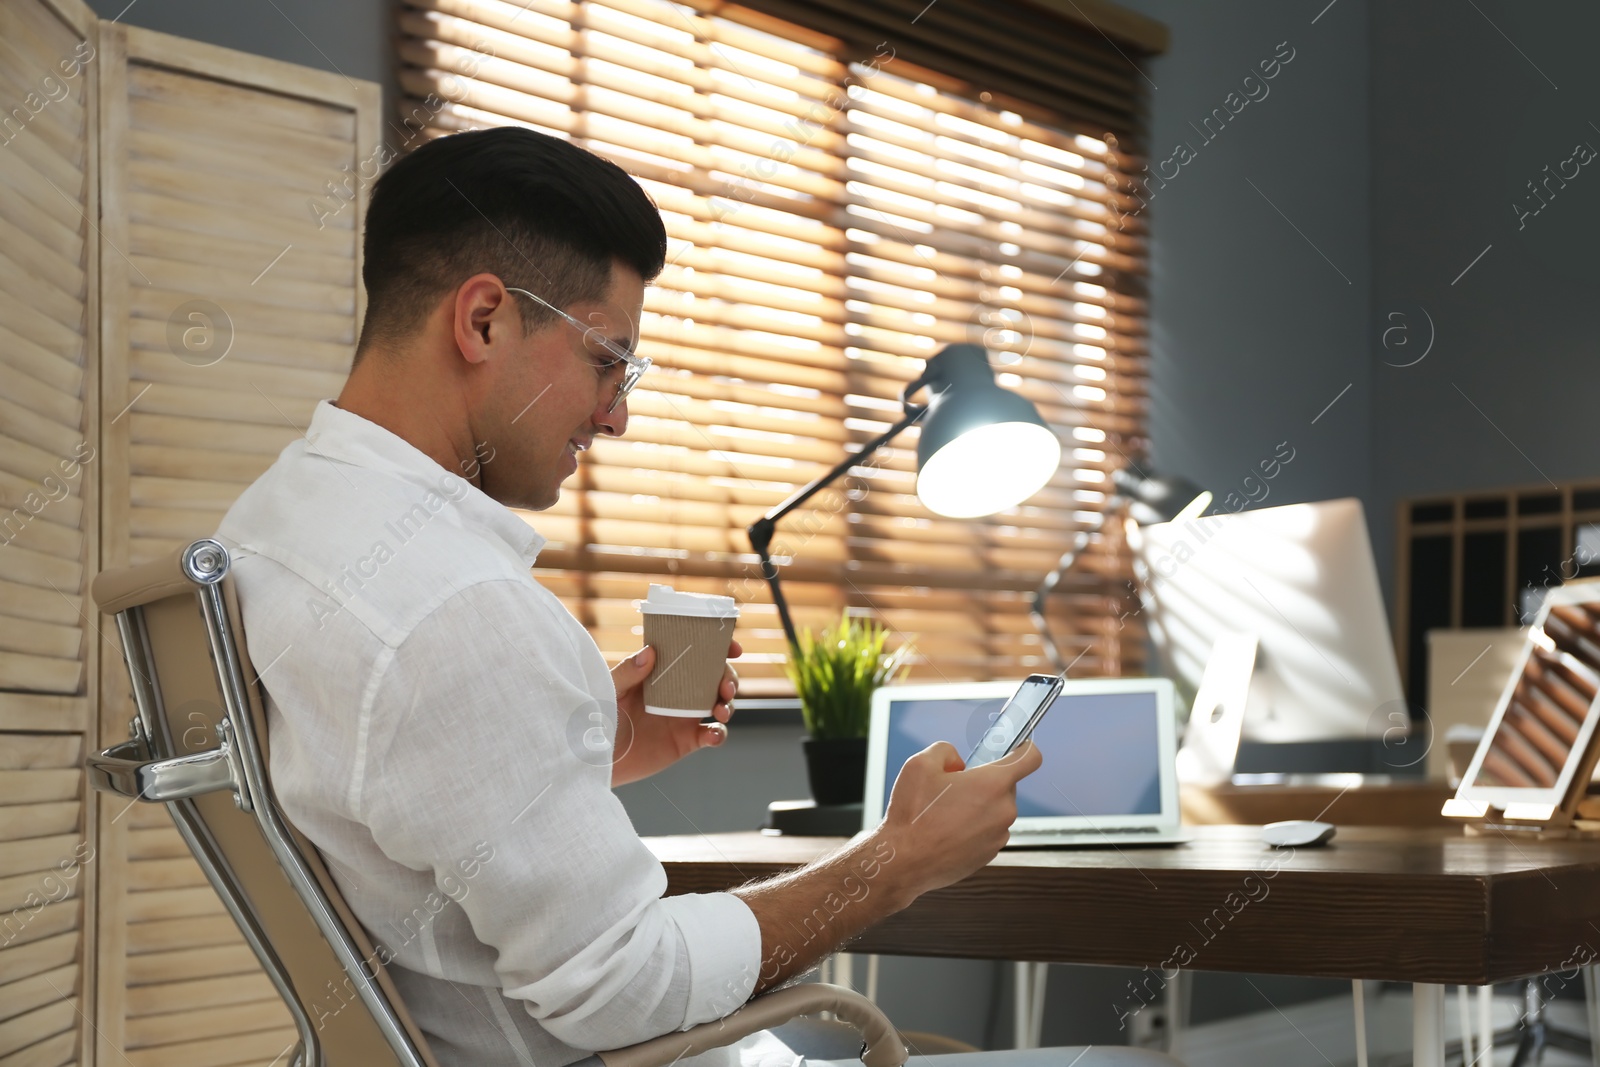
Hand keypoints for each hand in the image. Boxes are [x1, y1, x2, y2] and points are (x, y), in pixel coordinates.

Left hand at [608, 640, 740, 786]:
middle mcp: (677, 691)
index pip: (693, 652)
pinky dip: (719, 734)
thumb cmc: (594, 717)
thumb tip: (651, 651)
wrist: (593, 757)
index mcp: (661, 672)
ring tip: (722, 710)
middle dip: (729, 678)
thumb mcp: (608, 691)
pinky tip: (713, 735)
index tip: (731, 647)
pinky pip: (712, 735)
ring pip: (719, 704)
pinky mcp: (685, 741)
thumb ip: (627, 673)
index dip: (717, 647)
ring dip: (729, 704)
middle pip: (714, 678)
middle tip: (726, 687)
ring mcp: (683, 716)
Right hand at [874, 739, 1041, 905]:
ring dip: (977, 807)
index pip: (1030, 758)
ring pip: (995, 810)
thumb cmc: (912, 815)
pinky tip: (945, 832)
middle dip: (983, 782)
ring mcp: (998, 835)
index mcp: (993, 784)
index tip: (1016, 749)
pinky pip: (986, 831)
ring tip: (944, 814)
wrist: (903, 862)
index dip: (1024, 748)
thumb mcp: (920, 764)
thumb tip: (956, 762)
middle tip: (953, 788)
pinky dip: (972, 828)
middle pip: (1005, 785)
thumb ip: (945, 751)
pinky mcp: (989, 855)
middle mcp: (1003, 810)